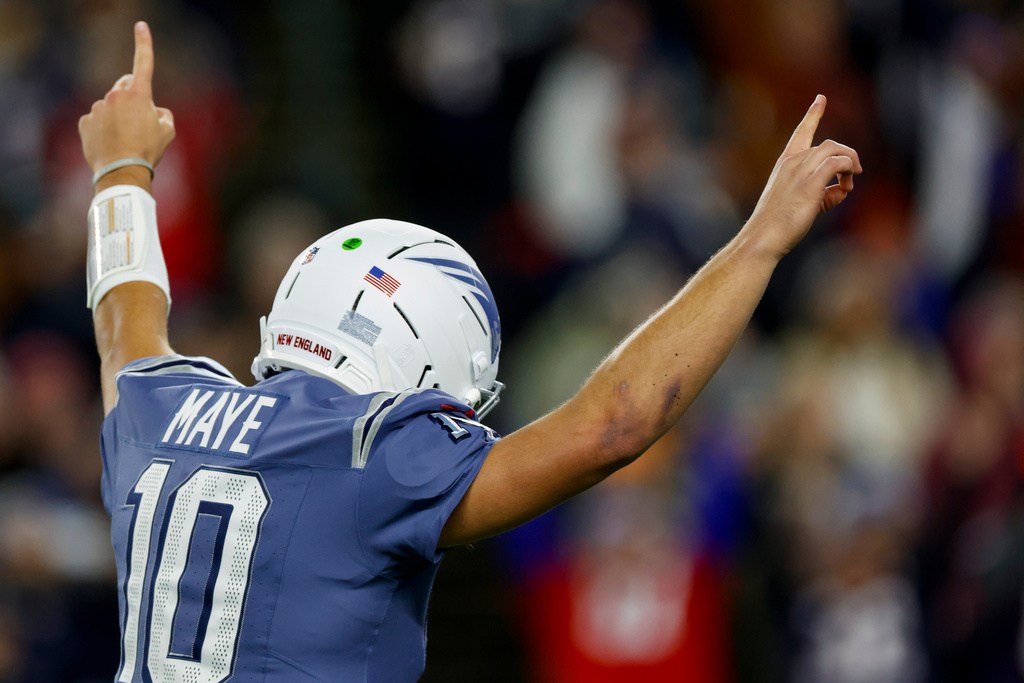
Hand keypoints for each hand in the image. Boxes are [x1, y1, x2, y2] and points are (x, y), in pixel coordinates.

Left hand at [78, 21, 174, 173]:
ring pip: (110, 106)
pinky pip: (97, 120)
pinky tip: (111, 144)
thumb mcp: (167, 132)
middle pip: (125, 86)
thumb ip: (163, 114)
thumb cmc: (148, 151)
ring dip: (118, 117)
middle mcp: (114, 95)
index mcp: (138, 94)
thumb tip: (154, 110)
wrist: (122, 172)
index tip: (141, 25)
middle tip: (140, 122)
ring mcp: (97, 108)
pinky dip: (104, 129)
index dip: (144, 43)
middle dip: (133, 96)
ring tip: (126, 140)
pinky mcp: (85, 122)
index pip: (143, 63)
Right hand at [745, 95, 862, 258]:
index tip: (820, 98)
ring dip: (850, 163)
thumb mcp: (797, 202)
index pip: (801, 132)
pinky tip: (847, 186)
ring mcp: (800, 171)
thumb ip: (822, 192)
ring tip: (851, 182)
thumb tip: (842, 189)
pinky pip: (838, 163)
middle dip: (846, 157)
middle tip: (853, 177)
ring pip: (835, 150)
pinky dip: (848, 171)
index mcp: (785, 164)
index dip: (813, 114)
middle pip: (829, 145)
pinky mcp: (810, 183)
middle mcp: (792, 163)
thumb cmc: (777, 224)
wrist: (763, 237)